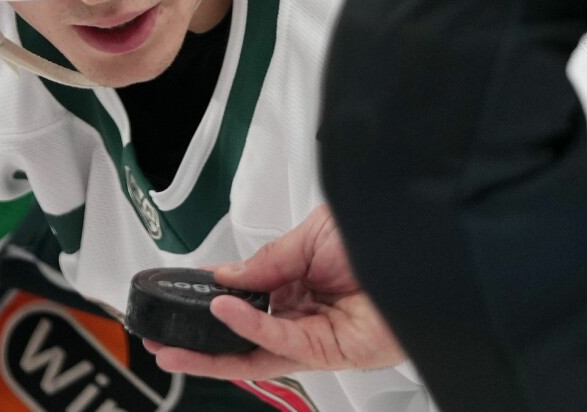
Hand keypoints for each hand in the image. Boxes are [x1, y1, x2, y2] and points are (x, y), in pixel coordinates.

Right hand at [142, 203, 404, 378]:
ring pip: (255, 351)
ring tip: (176, 346)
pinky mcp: (330, 351)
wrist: (421, 247)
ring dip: (212, 351)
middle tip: (164, 341)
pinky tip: (225, 311)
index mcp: (301, 281)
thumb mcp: (308, 235)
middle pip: (244, 336)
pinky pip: (280, 340)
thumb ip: (264, 261)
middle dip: (201, 343)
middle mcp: (306, 311)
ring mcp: (316, 335)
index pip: (246, 299)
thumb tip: (224, 276)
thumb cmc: (381, 236)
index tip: (182, 296)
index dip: (213, 300)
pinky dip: (248, 326)